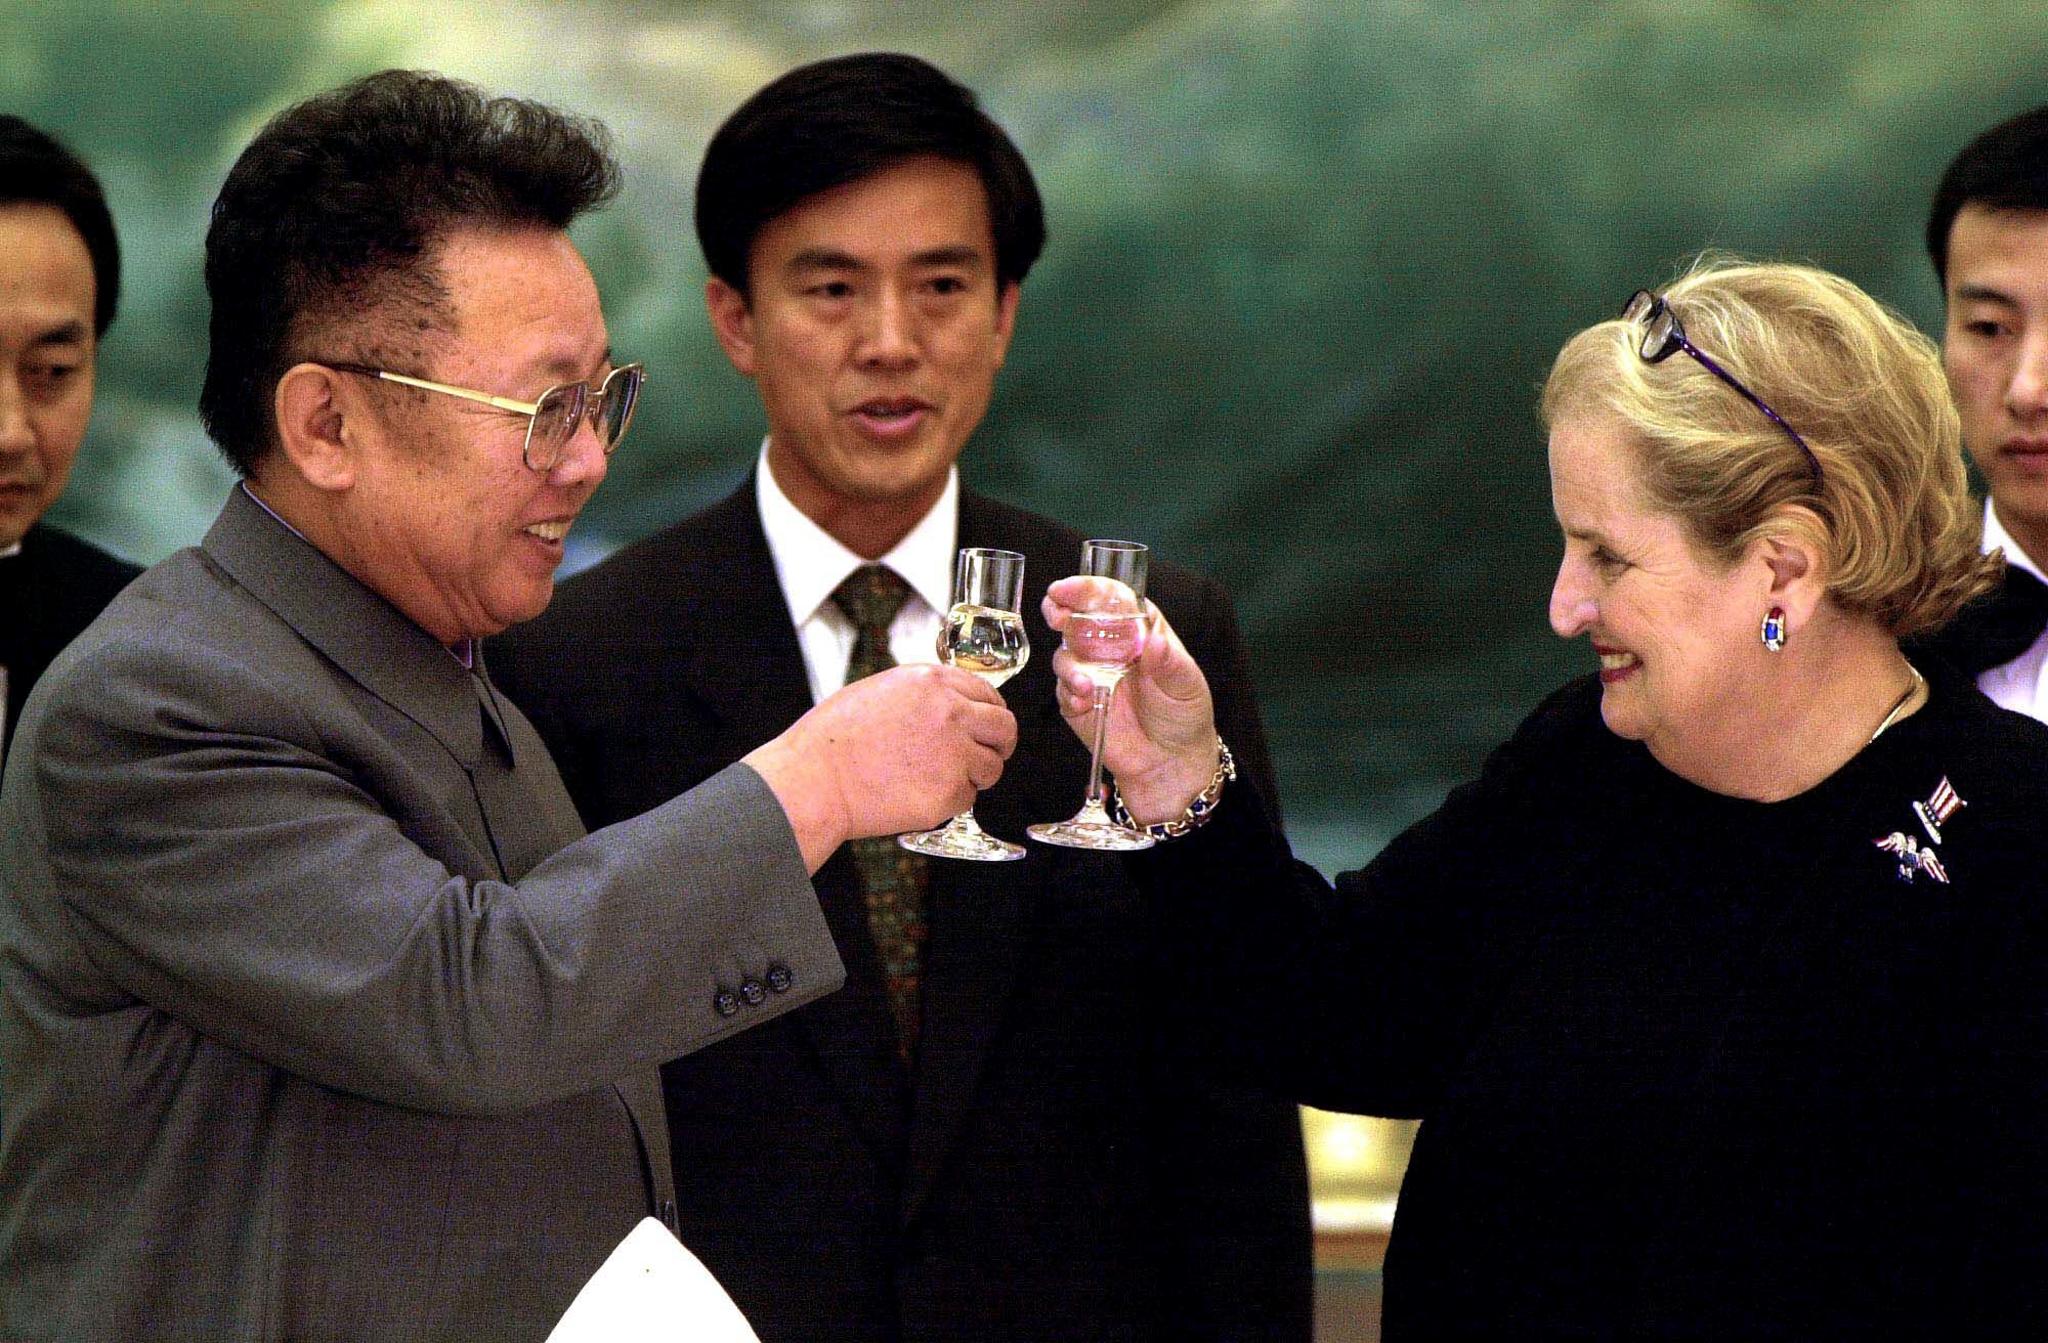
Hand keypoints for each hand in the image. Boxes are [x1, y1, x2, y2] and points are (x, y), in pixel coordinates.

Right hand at [744, 664, 1016, 871]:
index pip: (988, 694)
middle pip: (1004, 728)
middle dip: (999, 744)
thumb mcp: (882, 692)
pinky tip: (917, 795)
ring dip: (973, 776)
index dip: (989, 713)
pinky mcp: (948, 793)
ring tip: (935, 779)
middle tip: (987, 756)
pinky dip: (950, 802)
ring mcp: (954, 754)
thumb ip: (925, 696)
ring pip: (991, 767)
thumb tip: (955, 706)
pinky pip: (967, 799)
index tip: (985, 727)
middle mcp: (951, 713)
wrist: (815, 779)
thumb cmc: (834, 739)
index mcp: (932, 683)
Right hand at [1043, 576, 1219, 823]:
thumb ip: (1170, 663)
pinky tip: (1084, 699)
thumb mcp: (1186, 685)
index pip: (1111, 599)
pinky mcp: (1078, 702)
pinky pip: (1063, 690)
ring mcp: (1092, 673)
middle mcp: (1110, 647)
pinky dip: (1069, 691)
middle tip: (1056, 613)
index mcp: (1139, 630)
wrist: (1171, 763)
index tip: (1069, 588)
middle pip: (1078, 617)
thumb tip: (1154, 641)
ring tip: (1085, 683)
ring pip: (1065, 654)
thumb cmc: (1184, 715)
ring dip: (1069, 664)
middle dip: (1061, 610)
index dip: (1088, 589)